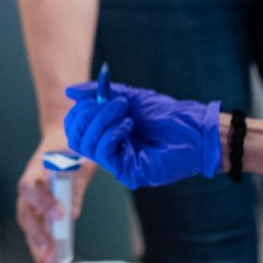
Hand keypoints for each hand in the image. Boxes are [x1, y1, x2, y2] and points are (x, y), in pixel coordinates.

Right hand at [16, 133, 94, 262]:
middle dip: (37, 236)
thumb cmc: (72, 146)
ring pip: (29, 223)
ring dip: (37, 245)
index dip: (42, 201)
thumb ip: (75, 186)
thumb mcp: (80, 160)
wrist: (63, 137)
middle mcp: (30, 184)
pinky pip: (36, 226)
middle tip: (49, 255)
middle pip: (26, 212)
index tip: (60, 215)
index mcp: (38, 167)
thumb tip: (72, 214)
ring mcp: (32, 196)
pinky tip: (48, 260)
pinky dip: (41, 243)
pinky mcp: (38, 205)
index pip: (31, 185)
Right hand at [64, 80, 220, 188]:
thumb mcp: (129, 96)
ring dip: (102, 121)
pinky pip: (102, 153)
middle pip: (75, 135)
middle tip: (114, 103)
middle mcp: (107, 147)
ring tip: (124, 111)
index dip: (79, 109)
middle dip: (89, 114)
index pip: (74, 125)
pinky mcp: (125, 171)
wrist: (193, 131)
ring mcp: (115, 161)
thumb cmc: (166, 115)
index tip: (97, 96)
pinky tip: (128, 125)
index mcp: (106, 130)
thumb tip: (69, 91)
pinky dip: (111, 134)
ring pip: (86, 144)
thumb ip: (99, 93)